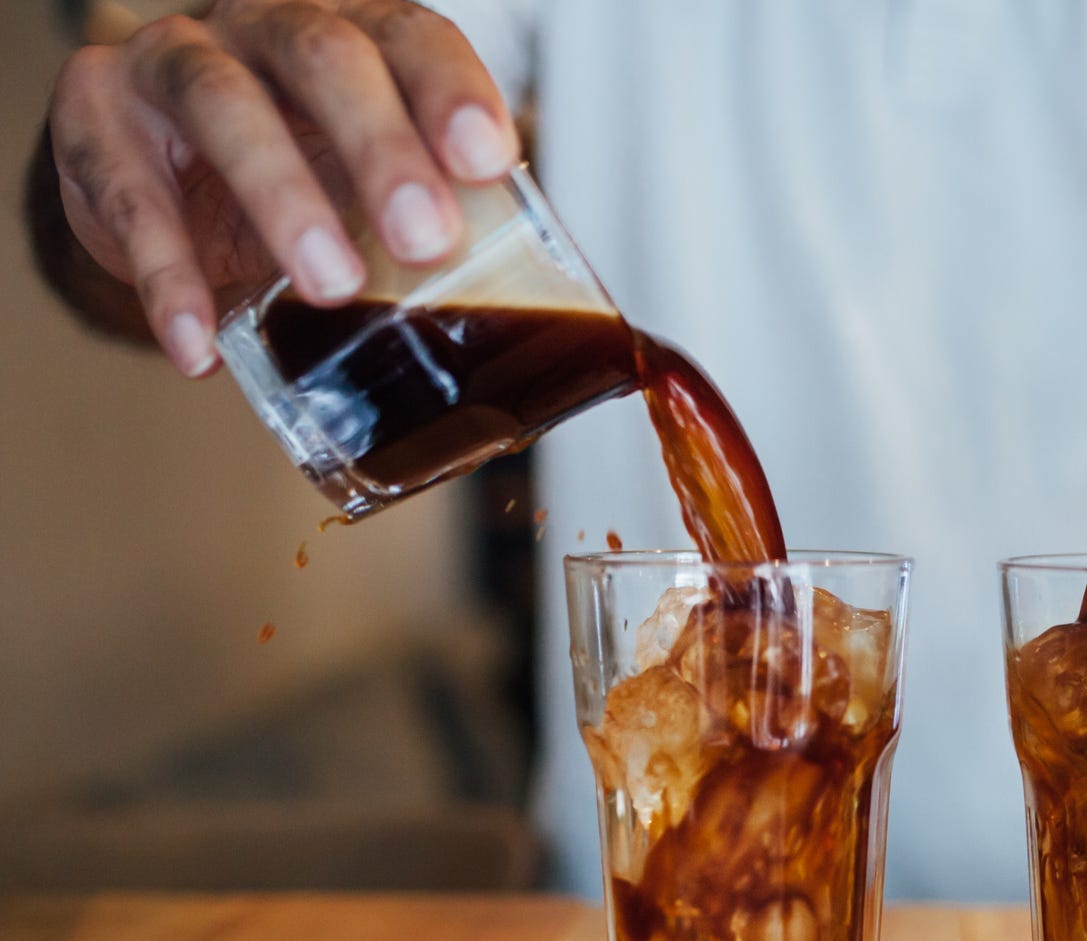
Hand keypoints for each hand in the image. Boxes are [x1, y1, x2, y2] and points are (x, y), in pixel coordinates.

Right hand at [47, 0, 520, 376]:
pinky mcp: (98, 118)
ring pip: (226, 103)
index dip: (451, 93)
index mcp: (353, 39)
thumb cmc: (293, 172)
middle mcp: (263, 30)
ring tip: (329, 286)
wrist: (156, 172)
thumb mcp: (369, 189)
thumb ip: (447, 226)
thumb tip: (570, 330)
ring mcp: (175, 63)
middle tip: (425, 238)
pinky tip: (200, 345)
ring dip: (284, 198)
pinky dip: (168, 278)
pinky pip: (130, 194)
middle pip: (325, 57)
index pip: (411, 39)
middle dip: (381, 148)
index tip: (487, 160)